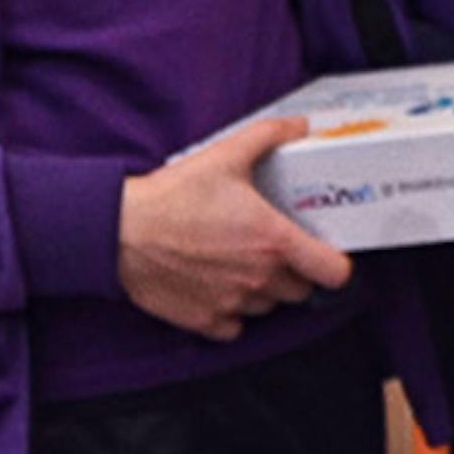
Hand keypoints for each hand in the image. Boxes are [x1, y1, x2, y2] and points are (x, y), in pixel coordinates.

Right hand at [118, 105, 360, 339]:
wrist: (120, 231)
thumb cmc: (172, 196)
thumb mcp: (225, 155)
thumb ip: (269, 137)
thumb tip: (300, 126)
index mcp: (273, 241)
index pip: (333, 272)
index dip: (334, 263)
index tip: (323, 254)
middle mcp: (259, 278)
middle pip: (301, 290)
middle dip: (294, 272)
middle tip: (271, 249)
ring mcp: (233, 304)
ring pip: (268, 307)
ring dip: (263, 290)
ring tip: (239, 263)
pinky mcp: (205, 321)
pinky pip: (235, 326)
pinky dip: (231, 311)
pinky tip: (216, 285)